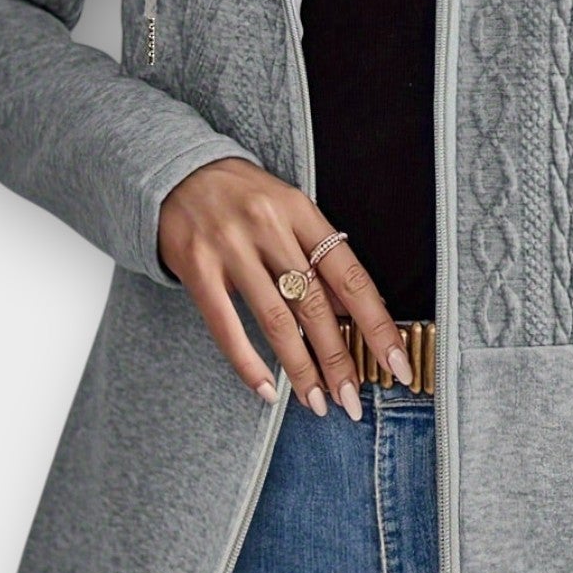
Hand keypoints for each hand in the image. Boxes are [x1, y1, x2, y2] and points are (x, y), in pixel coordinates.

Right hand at [157, 156, 413, 421]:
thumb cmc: (242, 197)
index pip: (351, 277)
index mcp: (301, 212)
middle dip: (339, 359)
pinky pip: (226, 325)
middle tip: (353, 400)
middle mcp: (269, 226)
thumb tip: (354, 312)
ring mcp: (230, 247)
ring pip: (276, 320)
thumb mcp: (289, 212)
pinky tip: (267, 388)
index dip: (377, 324)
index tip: (396, 362)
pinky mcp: (197, 267)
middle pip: (315, 305)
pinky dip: (248, 362)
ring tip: (317, 401)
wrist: (176, 170)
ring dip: (300, 368)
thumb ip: (320, 258)